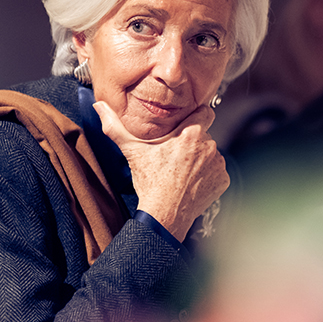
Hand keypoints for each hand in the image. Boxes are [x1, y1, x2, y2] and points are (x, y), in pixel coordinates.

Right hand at [95, 100, 229, 241]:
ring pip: (211, 153)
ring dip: (201, 159)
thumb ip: (115, 127)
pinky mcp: (223, 180)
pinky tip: (192, 182)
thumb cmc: (150, 182)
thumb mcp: (132, 151)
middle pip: (204, 135)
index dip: (196, 116)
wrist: (164, 214)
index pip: (205, 112)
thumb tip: (99, 106)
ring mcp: (218, 163)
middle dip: (193, 142)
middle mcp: (209, 145)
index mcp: (192, 133)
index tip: (188, 124)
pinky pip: (217, 171)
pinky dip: (208, 175)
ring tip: (182, 171)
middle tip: (176, 155)